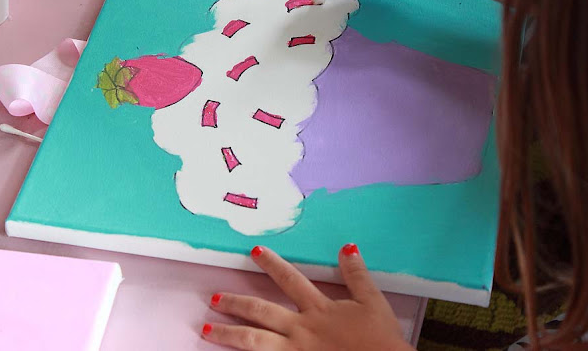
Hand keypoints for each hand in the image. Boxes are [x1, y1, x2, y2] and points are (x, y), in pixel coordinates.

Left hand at [201, 244, 413, 349]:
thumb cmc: (379, 339)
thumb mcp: (372, 301)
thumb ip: (357, 274)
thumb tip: (347, 246)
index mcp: (318, 309)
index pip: (289, 280)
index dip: (271, 264)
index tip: (253, 251)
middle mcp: (301, 329)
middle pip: (262, 312)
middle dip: (237, 303)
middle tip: (216, 298)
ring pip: (254, 341)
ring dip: (229, 334)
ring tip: (208, 330)